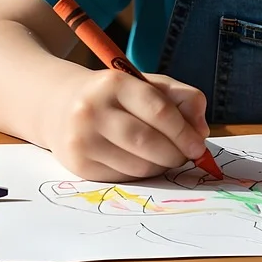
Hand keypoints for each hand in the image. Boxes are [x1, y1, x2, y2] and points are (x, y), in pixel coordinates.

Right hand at [44, 68, 209, 181]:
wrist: (60, 105)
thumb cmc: (115, 96)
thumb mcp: (147, 84)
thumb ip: (182, 99)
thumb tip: (201, 130)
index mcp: (113, 83)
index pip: (158, 110)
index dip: (184, 132)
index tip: (199, 146)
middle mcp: (92, 110)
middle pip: (147, 142)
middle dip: (175, 154)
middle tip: (186, 156)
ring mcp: (81, 139)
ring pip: (138, 165)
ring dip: (160, 166)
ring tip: (164, 157)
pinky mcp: (78, 165)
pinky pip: (123, 178)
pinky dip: (141, 174)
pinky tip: (141, 161)